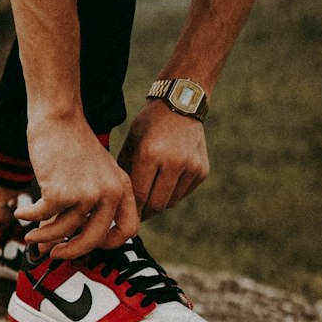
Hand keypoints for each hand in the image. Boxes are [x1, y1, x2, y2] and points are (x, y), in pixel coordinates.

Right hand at [16, 115, 139, 258]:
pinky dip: (29, 217)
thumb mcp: (94, 172)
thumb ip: (89, 202)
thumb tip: (63, 239)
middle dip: (72, 251)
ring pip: (64, 230)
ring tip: (30, 236)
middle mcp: (109, 193)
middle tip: (54, 254)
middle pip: (94, 238)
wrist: (58, 118)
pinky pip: (42, 216)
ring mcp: (86, 194)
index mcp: (122, 187)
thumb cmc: (71, 144)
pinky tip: (21, 213)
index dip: (110, 244)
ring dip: (43, 236)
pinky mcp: (61, 192)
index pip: (128, 229)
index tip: (91, 246)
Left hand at [118, 101, 209, 219]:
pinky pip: (184, 193)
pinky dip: (173, 192)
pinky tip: (166, 180)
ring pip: (171, 202)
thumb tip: (119, 203)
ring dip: (159, 202)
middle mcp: (174, 161)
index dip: (132, 210)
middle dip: (145, 212)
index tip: (125, 216)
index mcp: (150, 153)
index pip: (140, 195)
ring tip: (150, 195)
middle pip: (157, 203)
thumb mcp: (131, 144)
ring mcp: (191, 166)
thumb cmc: (148, 125)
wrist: (180, 105)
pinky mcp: (203, 170)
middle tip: (136, 214)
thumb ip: (126, 173)